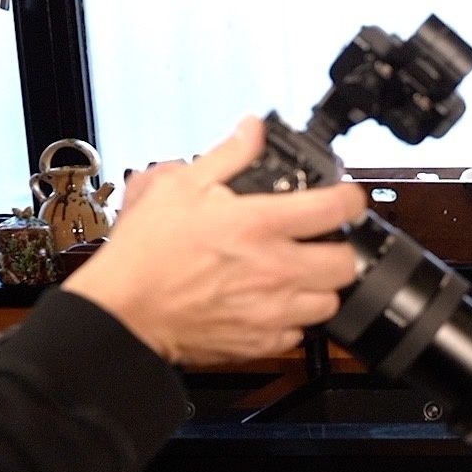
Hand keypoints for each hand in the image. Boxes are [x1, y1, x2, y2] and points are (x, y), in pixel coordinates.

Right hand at [63, 116, 366, 364]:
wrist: (121, 310)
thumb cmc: (145, 252)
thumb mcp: (181, 187)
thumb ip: (228, 156)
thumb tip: (252, 129)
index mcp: (260, 226)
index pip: (337, 208)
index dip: (350, 198)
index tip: (345, 198)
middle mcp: (275, 270)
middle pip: (346, 262)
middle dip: (339, 248)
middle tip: (321, 242)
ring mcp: (272, 310)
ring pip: (330, 301)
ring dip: (320, 287)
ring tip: (298, 275)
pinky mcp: (261, 341)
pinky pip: (300, 334)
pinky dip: (293, 320)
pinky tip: (273, 303)